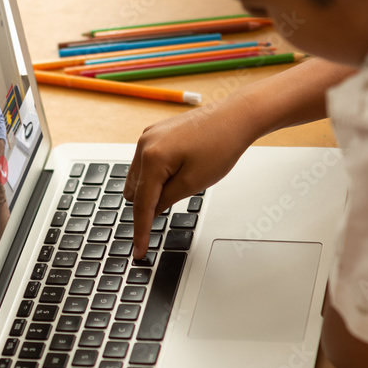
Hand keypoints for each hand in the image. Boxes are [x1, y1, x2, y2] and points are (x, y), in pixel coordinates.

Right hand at [124, 93, 254, 257]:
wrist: (234, 117)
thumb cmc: (220, 145)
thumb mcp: (193, 183)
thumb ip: (166, 200)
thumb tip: (150, 212)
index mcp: (152, 157)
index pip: (141, 204)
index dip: (141, 231)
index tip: (139, 251)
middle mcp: (144, 144)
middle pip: (133, 191)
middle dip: (149, 204)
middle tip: (178, 200)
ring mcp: (147, 136)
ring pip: (137, 177)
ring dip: (152, 189)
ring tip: (184, 181)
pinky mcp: (154, 133)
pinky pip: (145, 162)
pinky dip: (155, 174)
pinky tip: (178, 171)